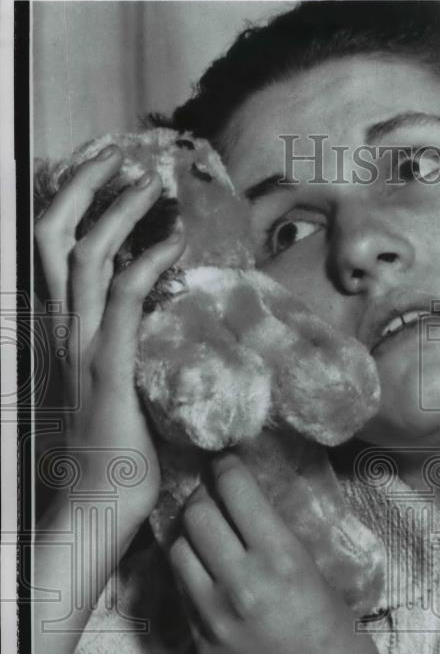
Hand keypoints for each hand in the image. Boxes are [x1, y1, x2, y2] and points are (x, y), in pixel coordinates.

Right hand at [34, 144, 186, 546]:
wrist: (100, 496)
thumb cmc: (115, 447)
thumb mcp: (113, 383)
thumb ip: (123, 347)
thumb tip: (160, 322)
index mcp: (61, 328)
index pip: (49, 249)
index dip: (67, 200)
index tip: (98, 170)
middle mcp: (64, 328)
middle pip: (53, 235)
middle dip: (82, 185)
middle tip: (118, 157)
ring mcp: (84, 345)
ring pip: (87, 256)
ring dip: (120, 211)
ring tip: (152, 183)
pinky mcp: (111, 367)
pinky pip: (127, 301)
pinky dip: (150, 263)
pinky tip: (176, 242)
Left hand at [168, 453, 394, 653]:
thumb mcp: (324, 587)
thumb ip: (284, 552)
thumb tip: (258, 520)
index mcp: (281, 562)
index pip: (234, 493)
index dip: (226, 468)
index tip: (225, 461)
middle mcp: (239, 585)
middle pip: (195, 516)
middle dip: (204, 498)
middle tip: (215, 495)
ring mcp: (212, 620)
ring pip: (178, 553)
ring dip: (189, 535)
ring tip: (205, 533)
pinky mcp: (201, 650)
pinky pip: (183, 596)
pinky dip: (192, 577)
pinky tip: (209, 577)